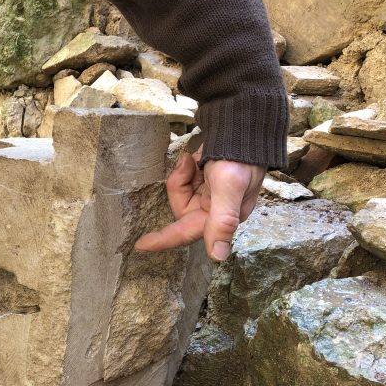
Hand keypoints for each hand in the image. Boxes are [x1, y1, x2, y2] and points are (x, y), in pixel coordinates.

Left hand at [134, 148, 264, 260]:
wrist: (245, 128)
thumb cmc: (240, 157)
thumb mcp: (230, 187)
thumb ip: (223, 221)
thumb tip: (218, 257)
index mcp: (223, 218)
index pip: (186, 233)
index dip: (163, 240)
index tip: (140, 246)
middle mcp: (216, 211)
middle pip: (180, 208)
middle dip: (179, 185)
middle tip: (189, 165)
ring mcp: (211, 196)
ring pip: (181, 193)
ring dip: (184, 174)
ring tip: (196, 159)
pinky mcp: (207, 183)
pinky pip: (186, 181)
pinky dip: (187, 167)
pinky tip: (198, 157)